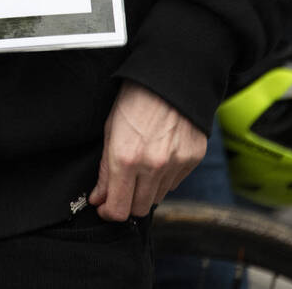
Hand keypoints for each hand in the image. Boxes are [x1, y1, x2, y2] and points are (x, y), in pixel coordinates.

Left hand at [88, 80, 206, 220]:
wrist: (170, 78)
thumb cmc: (135, 100)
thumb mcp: (109, 131)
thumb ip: (104, 170)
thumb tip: (99, 198)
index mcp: (125, 159)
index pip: (118, 209)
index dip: (108, 212)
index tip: (104, 206)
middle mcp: (152, 166)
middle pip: (138, 209)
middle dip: (126, 203)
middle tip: (120, 189)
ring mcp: (175, 164)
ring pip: (157, 197)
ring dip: (146, 190)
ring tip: (140, 166)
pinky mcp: (192, 160)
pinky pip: (175, 183)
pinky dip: (164, 178)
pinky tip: (158, 157)